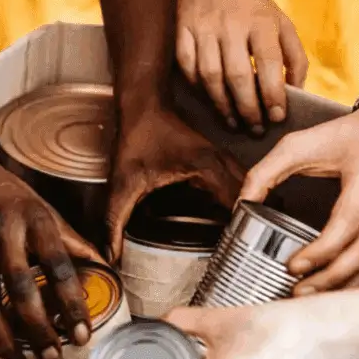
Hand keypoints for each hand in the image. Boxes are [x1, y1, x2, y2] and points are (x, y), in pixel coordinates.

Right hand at [0, 154, 103, 358]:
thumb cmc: (8, 195)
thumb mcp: (45, 209)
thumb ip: (72, 241)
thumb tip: (105, 269)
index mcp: (35, 219)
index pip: (59, 266)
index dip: (72, 303)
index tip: (82, 334)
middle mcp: (5, 232)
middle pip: (21, 289)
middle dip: (38, 328)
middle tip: (54, 357)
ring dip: (5, 338)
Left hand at [107, 104, 242, 260]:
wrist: (143, 105)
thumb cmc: (136, 137)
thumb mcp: (123, 185)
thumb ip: (115, 222)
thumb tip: (110, 253)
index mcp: (208, 168)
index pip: (238, 205)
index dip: (238, 231)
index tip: (234, 252)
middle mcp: (222, 161)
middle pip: (249, 199)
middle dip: (247, 225)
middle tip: (239, 251)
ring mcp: (222, 157)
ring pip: (246, 190)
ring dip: (244, 212)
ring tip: (238, 239)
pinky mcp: (217, 158)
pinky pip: (237, 183)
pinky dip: (236, 200)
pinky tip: (227, 218)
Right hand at [176, 0, 308, 134]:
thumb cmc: (254, 7)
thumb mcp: (283, 24)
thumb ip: (294, 58)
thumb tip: (296, 93)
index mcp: (262, 22)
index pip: (270, 64)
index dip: (274, 95)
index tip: (277, 117)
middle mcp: (232, 24)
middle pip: (238, 75)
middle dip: (248, 108)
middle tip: (256, 128)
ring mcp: (204, 27)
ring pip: (210, 75)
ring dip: (222, 104)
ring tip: (233, 121)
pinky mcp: (182, 30)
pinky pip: (186, 66)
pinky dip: (197, 88)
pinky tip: (209, 100)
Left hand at [238, 101, 358, 293]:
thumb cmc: (343, 137)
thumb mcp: (299, 144)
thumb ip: (265, 172)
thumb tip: (241, 205)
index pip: (347, 221)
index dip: (321, 250)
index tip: (293, 266)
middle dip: (331, 277)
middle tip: (299, 291)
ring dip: (344, 283)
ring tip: (311, 294)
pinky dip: (357, 277)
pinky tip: (333, 286)